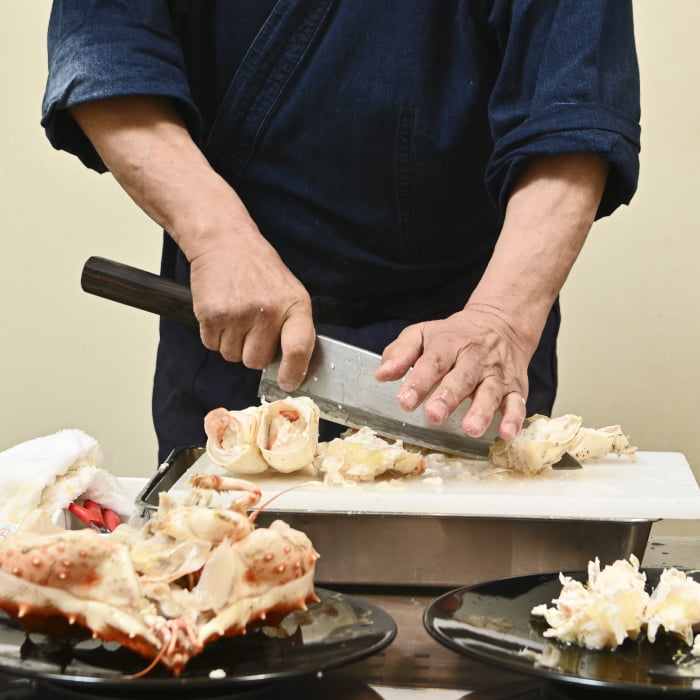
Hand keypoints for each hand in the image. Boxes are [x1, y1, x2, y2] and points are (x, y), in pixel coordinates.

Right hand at [69, 96, 316, 389]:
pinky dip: (214, 335)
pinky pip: (212, 345)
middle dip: (253, 352)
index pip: (299, 348)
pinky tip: (221, 311)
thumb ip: (293, 327)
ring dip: (232, 343)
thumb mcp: (289, 292)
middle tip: (252, 328)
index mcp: (294, 305)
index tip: (287, 382)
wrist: (224, 240)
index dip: (294, 372)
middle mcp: (268, 311)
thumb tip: (293, 368)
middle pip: (256, 362)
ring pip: (232, 357)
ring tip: (236, 314)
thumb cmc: (259, 269)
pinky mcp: (210, 314)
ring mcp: (238, 314)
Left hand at [374, 305, 530, 440]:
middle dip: (449, 397)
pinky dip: (514, 418)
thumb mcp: (423, 334)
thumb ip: (401, 352)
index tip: (405, 400)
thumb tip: (381, 374)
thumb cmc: (454, 335)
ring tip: (471, 429)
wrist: (501, 323)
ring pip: (491, 391)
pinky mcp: (515, 387)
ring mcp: (496, 373)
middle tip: (434, 415)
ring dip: (482, 411)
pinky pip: (517, 403)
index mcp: (449, 343)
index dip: (419, 381)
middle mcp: (474, 358)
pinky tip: (506, 433)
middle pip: (462, 377)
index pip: (433, 361)